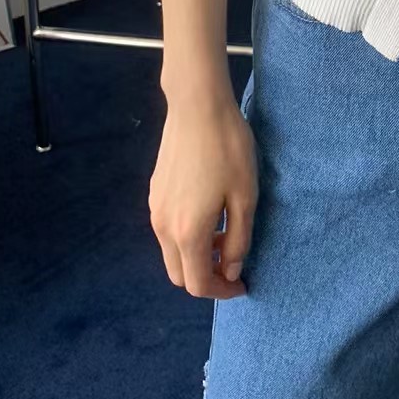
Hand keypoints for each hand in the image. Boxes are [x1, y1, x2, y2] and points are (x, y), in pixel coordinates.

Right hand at [149, 79, 257, 299]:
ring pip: (171, 252)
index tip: (242, 284)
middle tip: (232, 263)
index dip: (221, 292)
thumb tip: (229, 270)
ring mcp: (154, 209)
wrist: (197, 107)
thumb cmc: (228, 149)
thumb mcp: (244, 197)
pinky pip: (166, 230)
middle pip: (178, 275)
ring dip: (196, 256)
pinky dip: (186, 237)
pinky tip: (208, 213)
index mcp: (187, 233)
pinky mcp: (154, 192)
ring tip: (224, 235)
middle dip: (206, 278)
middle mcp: (162, 227)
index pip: (198, 284)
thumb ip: (237, 240)